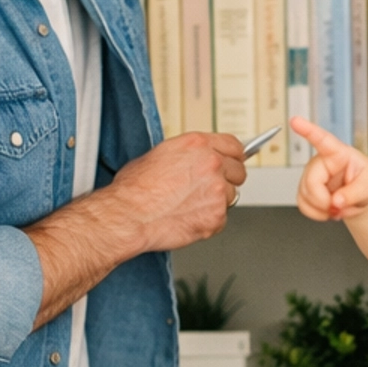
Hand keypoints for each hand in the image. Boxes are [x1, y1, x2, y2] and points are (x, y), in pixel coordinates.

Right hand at [109, 132, 246, 252]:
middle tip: (206, 189)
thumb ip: (188, 155)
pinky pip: (222, 219)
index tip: (231, 163)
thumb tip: (197, 160)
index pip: (234, 146)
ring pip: (231, 196)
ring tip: (189, 205)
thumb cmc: (135, 189)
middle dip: (226, 180)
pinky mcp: (217, 216)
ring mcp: (217, 190)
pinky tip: (188, 218)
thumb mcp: (160, 154)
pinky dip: (208, 221)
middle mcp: (212, 164)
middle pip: (239, 171)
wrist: (128, 215)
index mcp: (198, 144)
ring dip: (215, 202)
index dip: (232, 157)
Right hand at [292, 117, 367, 221]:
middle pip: (310, 182)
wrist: (365, 197)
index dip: (308, 130)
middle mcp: (321, 162)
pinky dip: (316, 214)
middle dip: (323, 201)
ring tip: (338, 207)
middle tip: (339, 206)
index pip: (322, 140)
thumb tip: (337, 201)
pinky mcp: (306, 190)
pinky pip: (303, 206)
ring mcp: (312, 176)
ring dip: (322, 209)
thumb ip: (354, 193)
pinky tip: (329, 211)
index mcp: (338, 153)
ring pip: (305, 196)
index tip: (295, 120)